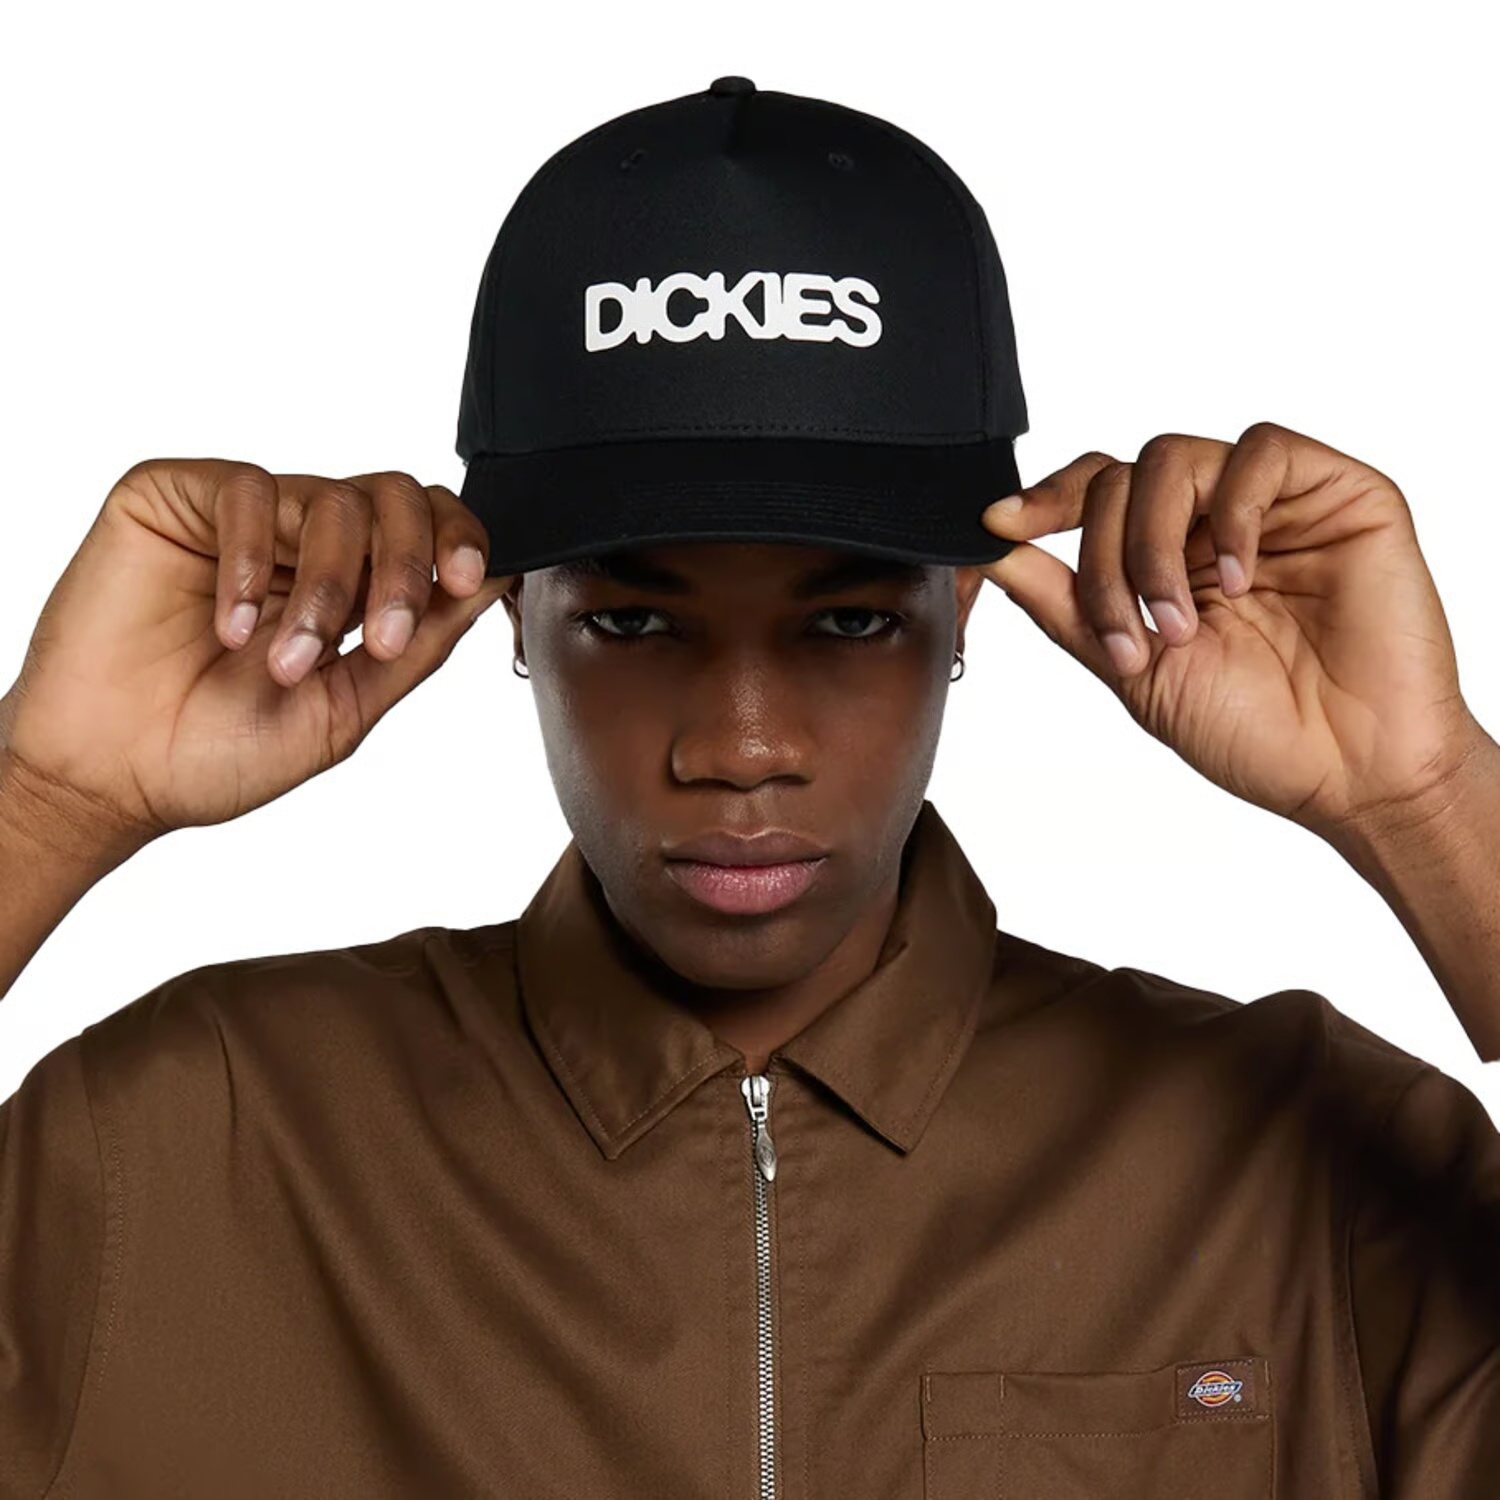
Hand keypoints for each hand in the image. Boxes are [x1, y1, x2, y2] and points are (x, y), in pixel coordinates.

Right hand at [0, 458, 513, 844]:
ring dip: (323, 587)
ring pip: (328, 498)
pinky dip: (250, 561)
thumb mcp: (344, 709)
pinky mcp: (175, 497)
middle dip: (403, 564)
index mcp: (350, 586)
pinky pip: (245, 491)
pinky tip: (233, 626)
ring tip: (285, 662)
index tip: (466, 579)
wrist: (115, 778)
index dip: (456, 539)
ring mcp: (243, 518)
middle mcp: (301, 542)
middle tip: (381, 635)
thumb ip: (415, 646)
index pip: (423, 528)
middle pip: (390, 498)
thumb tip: (489, 586)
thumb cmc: (220, 752)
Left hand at [977, 421, 1488, 842]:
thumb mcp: (1133, 671)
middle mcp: (1213, 524)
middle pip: (1121, 478)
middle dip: (1103, 559)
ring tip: (1182, 624)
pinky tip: (1239, 580)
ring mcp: (1273, 505)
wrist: (1350, 773)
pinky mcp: (1338, 492)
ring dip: (1154, 544)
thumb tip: (991, 552)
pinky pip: (1262, 452)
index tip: (997, 524)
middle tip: (1130, 637)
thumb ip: (1065, 605)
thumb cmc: (1255, 733)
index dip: (1042, 500)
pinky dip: (1234, 512)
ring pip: (1176, 457)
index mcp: (1166, 559)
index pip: (1094, 494)